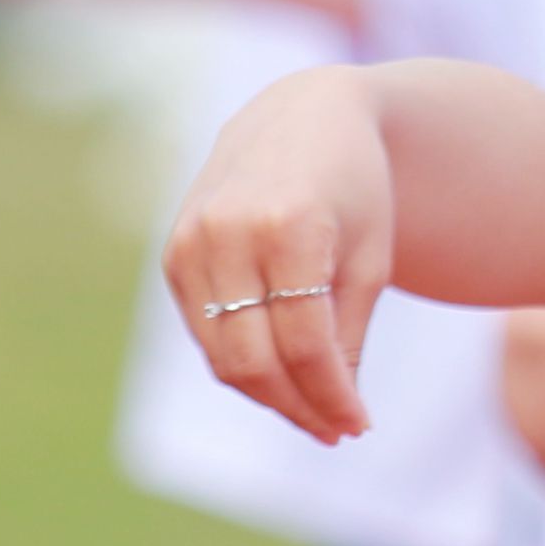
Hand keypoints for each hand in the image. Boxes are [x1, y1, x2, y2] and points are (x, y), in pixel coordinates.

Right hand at [162, 67, 394, 444]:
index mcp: (289, 227)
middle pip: (254, 358)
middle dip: (298, 405)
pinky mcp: (173, 252)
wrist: (304, 115)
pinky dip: (240, 361)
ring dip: (269, 395)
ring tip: (315, 412)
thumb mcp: (371, 254)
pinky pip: (205, 331)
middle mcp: (229, 233)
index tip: (359, 426)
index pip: (305, 343)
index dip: (332, 395)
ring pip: (222, 353)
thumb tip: (338, 411)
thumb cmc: (355, 187)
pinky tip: (280, 375)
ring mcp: (191, 241)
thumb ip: (349, 332)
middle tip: (336, 430)